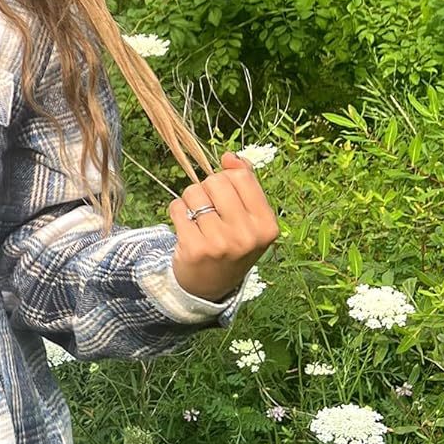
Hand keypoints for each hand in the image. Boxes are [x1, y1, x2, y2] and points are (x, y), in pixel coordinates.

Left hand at [169, 151, 278, 302]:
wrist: (208, 287)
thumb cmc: (230, 244)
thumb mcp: (249, 219)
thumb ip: (245, 184)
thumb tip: (229, 156)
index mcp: (267, 225)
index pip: (242, 177)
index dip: (227, 180)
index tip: (225, 197)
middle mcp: (247, 236)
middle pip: (216, 181)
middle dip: (207, 189)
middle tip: (208, 210)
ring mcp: (221, 244)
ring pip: (193, 193)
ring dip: (190, 201)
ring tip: (197, 220)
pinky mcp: (194, 249)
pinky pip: (177, 208)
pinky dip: (177, 212)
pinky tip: (185, 228)